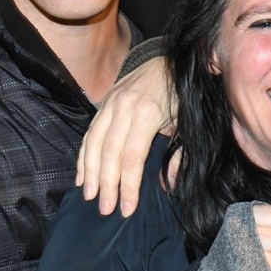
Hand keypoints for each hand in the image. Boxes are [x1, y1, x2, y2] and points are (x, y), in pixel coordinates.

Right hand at [77, 55, 175, 215]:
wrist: (170, 60)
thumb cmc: (182, 95)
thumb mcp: (188, 123)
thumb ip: (179, 154)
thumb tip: (167, 185)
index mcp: (147, 113)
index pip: (131, 157)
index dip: (128, 185)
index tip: (126, 209)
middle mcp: (124, 107)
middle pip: (110, 153)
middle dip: (106, 184)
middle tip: (105, 209)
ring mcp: (110, 103)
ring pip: (94, 142)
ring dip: (90, 172)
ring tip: (89, 196)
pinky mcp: (104, 102)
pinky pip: (89, 132)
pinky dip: (83, 155)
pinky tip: (82, 176)